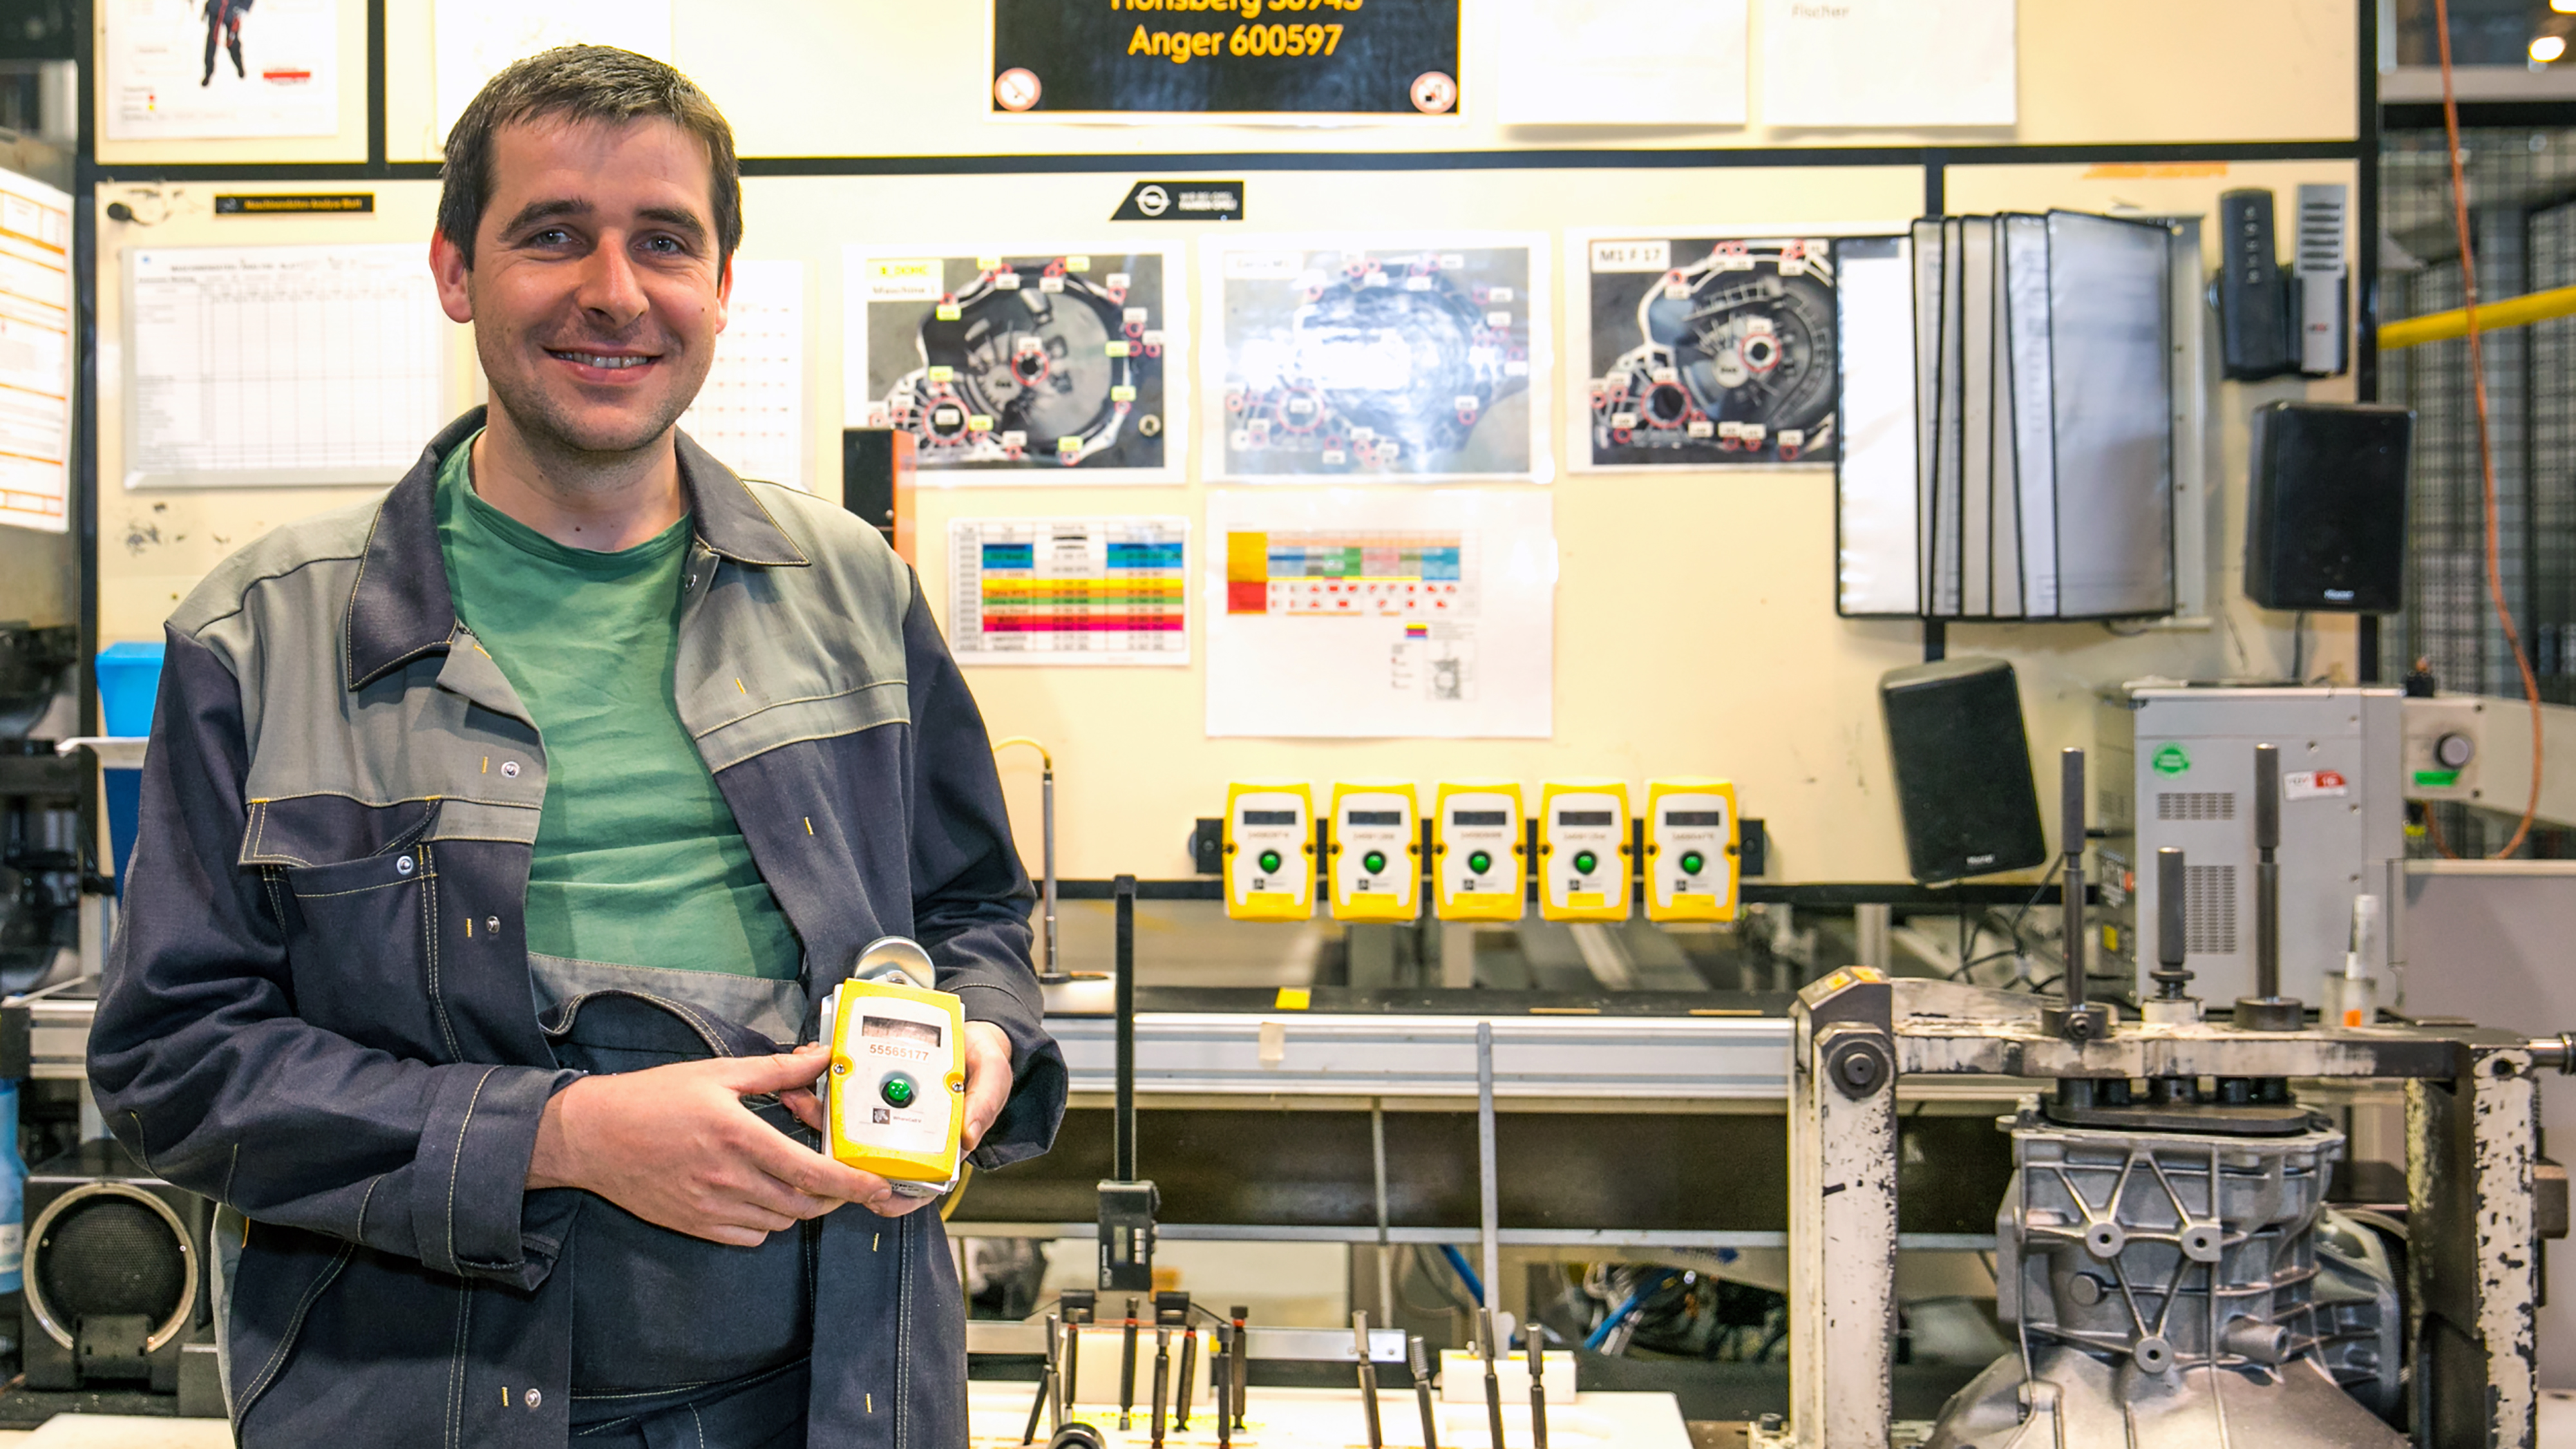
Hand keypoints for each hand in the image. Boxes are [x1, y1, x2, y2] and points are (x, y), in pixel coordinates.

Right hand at [529, 1043, 894, 1245]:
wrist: (592, 1136)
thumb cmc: (652, 1100)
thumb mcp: (717, 1074)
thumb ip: (776, 1071)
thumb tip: (821, 1058)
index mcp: (740, 1137)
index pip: (812, 1171)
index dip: (853, 1184)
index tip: (878, 1186)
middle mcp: (729, 1179)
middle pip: (804, 1204)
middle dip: (833, 1195)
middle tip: (840, 1177)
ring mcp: (712, 1207)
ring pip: (780, 1222)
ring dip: (799, 1205)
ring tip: (795, 1177)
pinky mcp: (696, 1225)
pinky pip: (750, 1236)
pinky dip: (767, 1221)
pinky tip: (760, 1195)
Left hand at [828, 1020, 1014, 1218]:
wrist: (973, 1033)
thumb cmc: (983, 1065)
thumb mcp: (993, 1079)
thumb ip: (984, 1104)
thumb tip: (969, 1135)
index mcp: (938, 1146)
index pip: (913, 1185)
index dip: (890, 1196)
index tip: (871, 1194)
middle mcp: (907, 1136)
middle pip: (868, 1156)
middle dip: (834, 1146)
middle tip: (815, 1119)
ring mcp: (887, 1114)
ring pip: (848, 1127)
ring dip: (820, 1112)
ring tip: (799, 1093)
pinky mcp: (875, 1090)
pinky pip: (848, 1095)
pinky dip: (829, 1084)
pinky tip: (815, 1067)